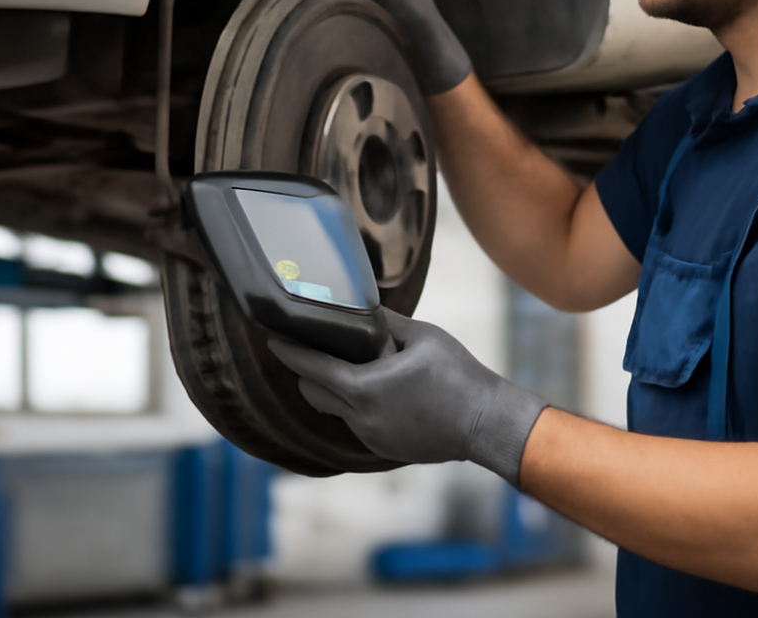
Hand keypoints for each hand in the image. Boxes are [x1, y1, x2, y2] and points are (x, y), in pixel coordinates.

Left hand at [267, 308, 546, 486]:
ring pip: (335, 409)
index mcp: (363, 388)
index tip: (272, 337)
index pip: (312, 368)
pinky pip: (356, 422)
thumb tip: (364, 309)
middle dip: (305, 370)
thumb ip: (387, 323)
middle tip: (307, 346)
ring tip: (343, 364)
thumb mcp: (422, 337)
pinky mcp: (384, 448)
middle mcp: (359, 417)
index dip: (289, 352)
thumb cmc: (457, 375)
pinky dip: (355, 403)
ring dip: (332, 388)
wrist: (485, 423)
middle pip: (314, 392)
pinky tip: (374, 388)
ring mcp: (371, 437)